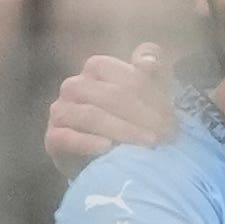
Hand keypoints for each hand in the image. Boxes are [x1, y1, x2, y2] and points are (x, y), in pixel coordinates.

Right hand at [44, 44, 177, 176]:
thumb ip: (155, 74)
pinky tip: (108, 148)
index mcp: (97, 68)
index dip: (152, 95)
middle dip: (143, 116)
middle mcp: (74, 86)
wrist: (108, 162)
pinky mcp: (52, 137)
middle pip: (111, 95)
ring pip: (90, 115)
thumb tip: (148, 62)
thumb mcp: (150, 97)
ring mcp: (60, 111)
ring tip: (146, 143)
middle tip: (165, 135)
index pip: (125, 75)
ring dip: (122, 130)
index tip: (172, 117)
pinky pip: (66, 137)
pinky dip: (88, 143)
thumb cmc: (133, 123)